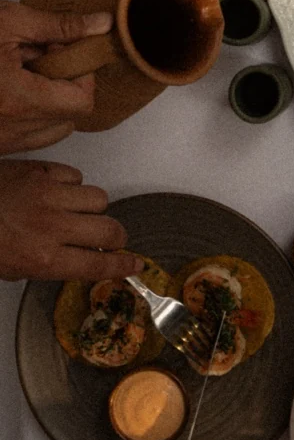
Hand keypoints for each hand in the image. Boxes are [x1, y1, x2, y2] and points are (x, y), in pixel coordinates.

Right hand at [0, 0, 111, 152]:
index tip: (60, 54)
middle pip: (69, 118)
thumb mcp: (8, 22)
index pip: (82, 101)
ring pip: (50, 131)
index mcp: (18, 99)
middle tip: (37, 60)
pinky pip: (25, 137)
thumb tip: (100, 25)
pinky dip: (27, 115)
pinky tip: (6, 89)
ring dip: (47, 102)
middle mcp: (10, 130)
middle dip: (63, 87)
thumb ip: (59, 27)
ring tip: (18, 74)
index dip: (80, 74)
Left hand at [0, 158, 141, 281]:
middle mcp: (52, 227)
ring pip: (99, 198)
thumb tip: (74, 259)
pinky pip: (76, 176)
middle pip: (110, 230)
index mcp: (42, 259)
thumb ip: (45, 264)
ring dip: (93, 207)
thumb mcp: (10, 268)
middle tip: (109, 238)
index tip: (135, 264)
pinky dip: (73, 184)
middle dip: (115, 237)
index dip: (122, 266)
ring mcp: (49, 195)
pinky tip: (58, 191)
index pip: (97, 265)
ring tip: (77, 211)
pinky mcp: (42, 171)